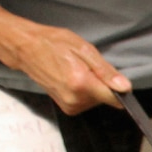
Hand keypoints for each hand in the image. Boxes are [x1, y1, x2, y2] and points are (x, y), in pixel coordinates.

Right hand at [0, 0, 128, 114]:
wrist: (26, 49)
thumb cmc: (53, 44)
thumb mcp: (84, 49)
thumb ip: (106, 71)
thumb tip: (124, 87)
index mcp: (80, 84)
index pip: (114, 98)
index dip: (121, 89)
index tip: (119, 82)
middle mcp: (75, 99)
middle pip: (106, 98)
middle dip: (102, 83)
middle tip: (87, 67)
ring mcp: (69, 105)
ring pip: (97, 100)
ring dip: (93, 87)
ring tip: (78, 70)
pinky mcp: (66, 107)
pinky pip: (86, 101)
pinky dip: (85, 91)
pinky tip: (73, 78)